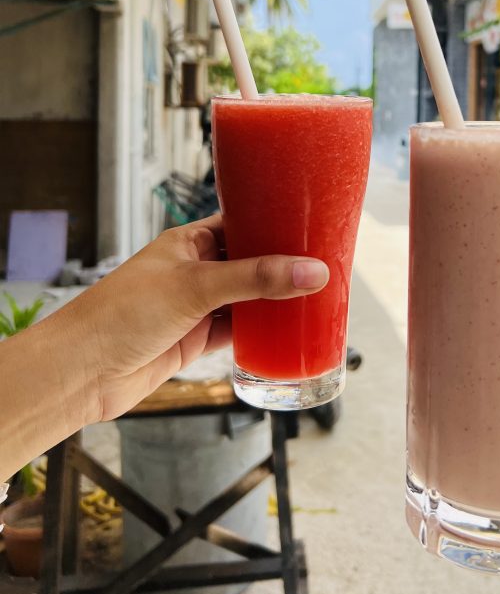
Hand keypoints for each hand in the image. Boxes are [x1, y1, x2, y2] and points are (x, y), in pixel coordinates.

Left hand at [68, 215, 329, 422]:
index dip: (273, 221)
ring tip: (315, 295)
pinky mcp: (195, 339)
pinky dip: (260, 331)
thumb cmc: (121, 315)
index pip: (240, 221)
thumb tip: (310, 271)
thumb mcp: (196, 287)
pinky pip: (237, 330)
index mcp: (188, 242)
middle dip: (282, 264)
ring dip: (274, 299)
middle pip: (249, 262)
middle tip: (323, 262)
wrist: (82, 372)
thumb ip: (255, 279)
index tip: (309, 223)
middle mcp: (194, 270)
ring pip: (246, 298)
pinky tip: (284, 330)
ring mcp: (195, 305)